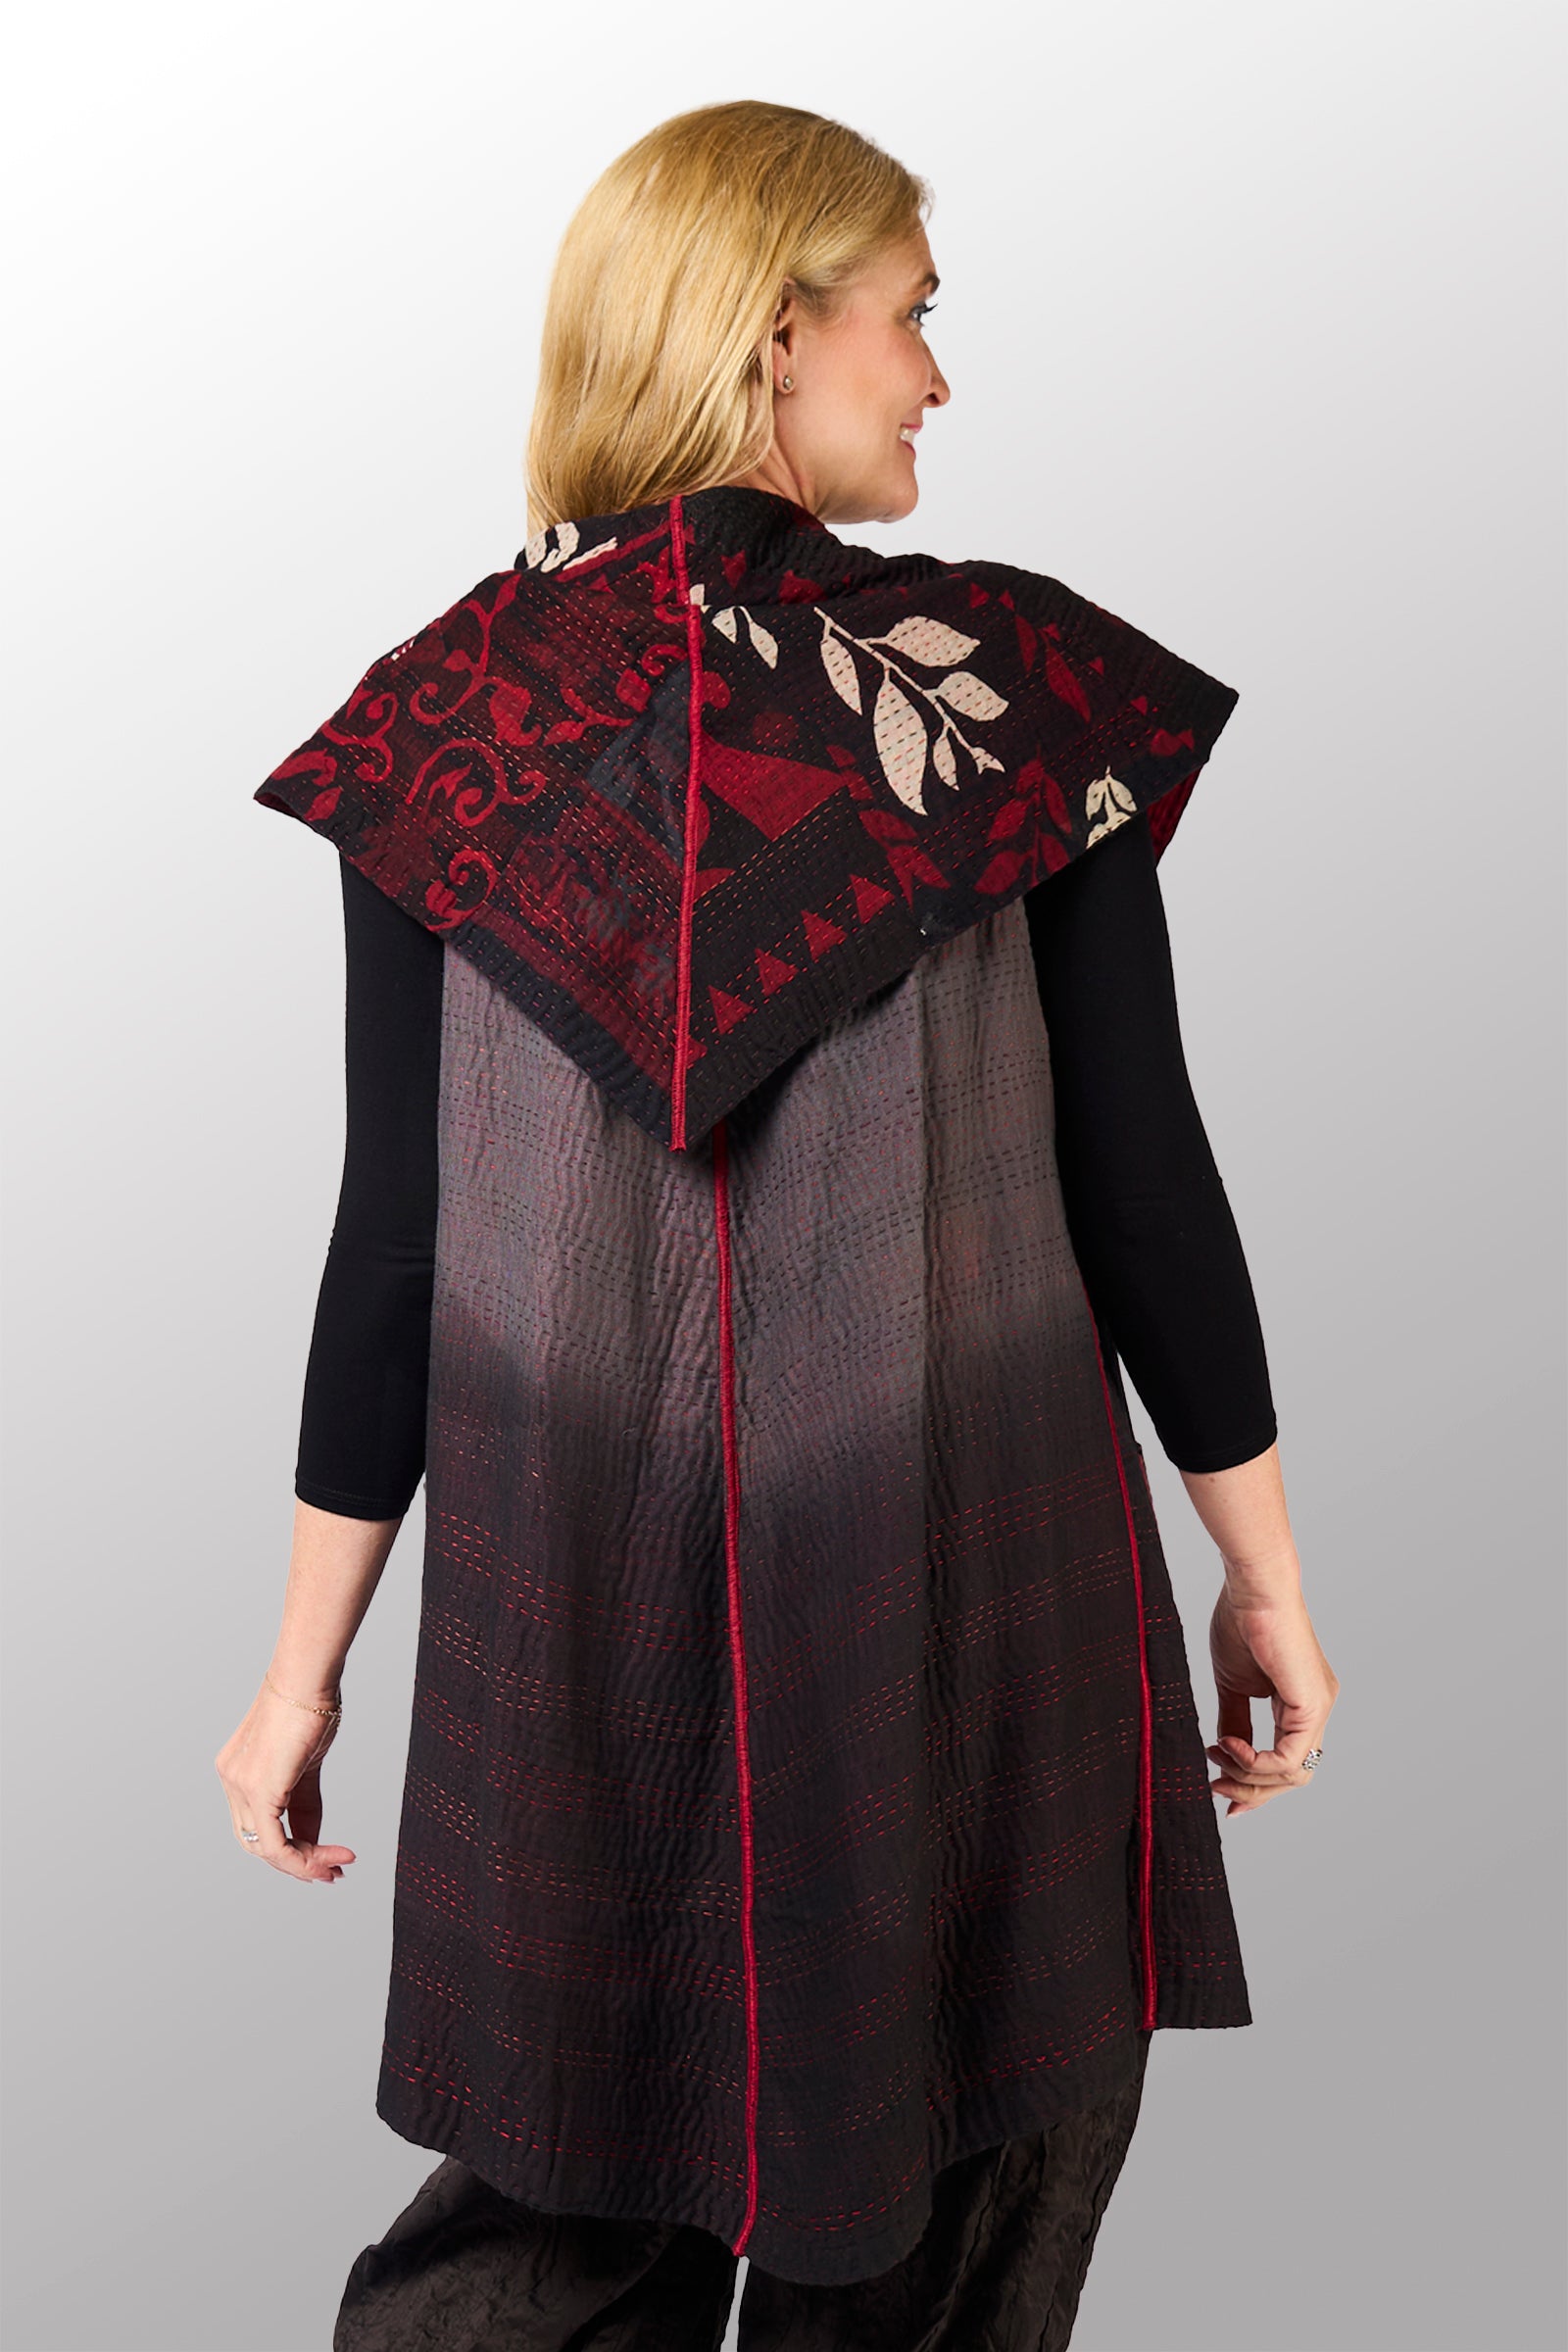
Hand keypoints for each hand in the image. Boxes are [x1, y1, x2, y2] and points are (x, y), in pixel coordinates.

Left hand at [214, 1677, 356, 1881]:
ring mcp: (239, 1787)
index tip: (326, 1857)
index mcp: (238, 1771)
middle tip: (333, 1871)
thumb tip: (313, 1840)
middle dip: (298, 1862)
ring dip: (307, 1864)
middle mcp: (231, 1781)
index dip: (291, 1847)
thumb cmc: (312, 1706)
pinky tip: (332, 1858)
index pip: (258, 1824)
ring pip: (267, 1850)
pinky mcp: (258, 1792)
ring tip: (340, 1864)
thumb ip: (304, 1803)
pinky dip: (304, 1859)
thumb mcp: (307, 1764)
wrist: (310, 1677)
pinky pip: (275, 1845)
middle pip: (258, 1843)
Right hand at [1206, 1582, 1338, 1815]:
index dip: (1254, 1783)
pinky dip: (1255, 1762)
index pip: (1286, 1760)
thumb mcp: (1233, 1685)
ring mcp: (1318, 1709)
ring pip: (1294, 1774)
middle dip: (1251, 1790)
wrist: (1251, 1589)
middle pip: (1293, 1776)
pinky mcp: (1312, 1706)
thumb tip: (1226, 1753)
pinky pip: (1289, 1758)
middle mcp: (1316, 1710)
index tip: (1220, 1787)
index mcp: (1300, 1703)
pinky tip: (1229, 1745)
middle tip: (1216, 1786)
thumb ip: (1234, 1721)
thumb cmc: (1240, 1622)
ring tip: (1217, 1760)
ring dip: (1250, 1779)